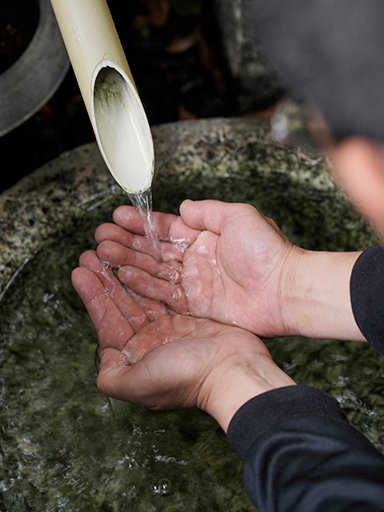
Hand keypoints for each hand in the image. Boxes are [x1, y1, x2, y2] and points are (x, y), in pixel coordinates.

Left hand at [71, 250, 294, 431]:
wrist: (233, 370)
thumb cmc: (187, 378)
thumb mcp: (139, 384)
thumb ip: (112, 376)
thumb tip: (103, 357)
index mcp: (135, 357)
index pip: (107, 322)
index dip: (93, 297)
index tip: (80, 272)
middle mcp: (150, 340)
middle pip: (122, 304)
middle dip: (105, 279)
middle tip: (91, 253)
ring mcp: (169, 326)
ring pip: (140, 293)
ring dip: (123, 271)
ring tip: (109, 249)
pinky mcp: (188, 313)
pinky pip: (163, 288)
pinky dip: (149, 273)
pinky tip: (139, 257)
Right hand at [94, 199, 363, 340]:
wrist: (285, 290)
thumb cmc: (268, 252)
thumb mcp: (238, 216)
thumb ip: (206, 211)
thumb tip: (183, 206)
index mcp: (205, 237)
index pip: (166, 228)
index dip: (141, 224)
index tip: (118, 217)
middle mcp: (196, 260)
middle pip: (154, 251)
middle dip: (127, 243)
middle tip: (102, 237)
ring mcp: (194, 284)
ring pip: (154, 271)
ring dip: (128, 262)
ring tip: (103, 254)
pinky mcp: (195, 305)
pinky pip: (163, 293)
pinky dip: (142, 285)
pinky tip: (123, 276)